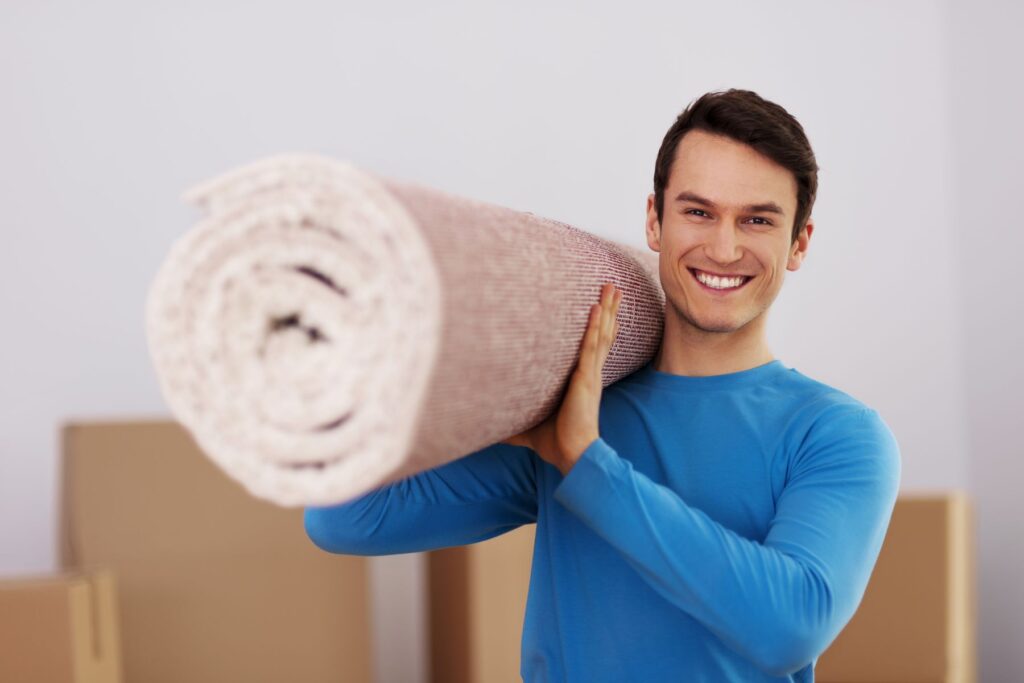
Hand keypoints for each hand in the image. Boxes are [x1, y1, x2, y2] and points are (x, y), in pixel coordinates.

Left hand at [502, 282, 621, 475]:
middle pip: (603, 333)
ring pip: (601, 335)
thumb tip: (490, 428)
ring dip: (606, 310)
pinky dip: (594, 328)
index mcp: (583, 381)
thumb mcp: (531, 426)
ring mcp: (589, 375)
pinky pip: (591, 348)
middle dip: (609, 309)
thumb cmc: (555, 442)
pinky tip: (596, 309)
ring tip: (612, 287)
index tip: (604, 307)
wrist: (572, 456)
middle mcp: (590, 373)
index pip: (596, 347)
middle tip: (614, 286)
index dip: (603, 327)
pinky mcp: (585, 380)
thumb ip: (515, 423)